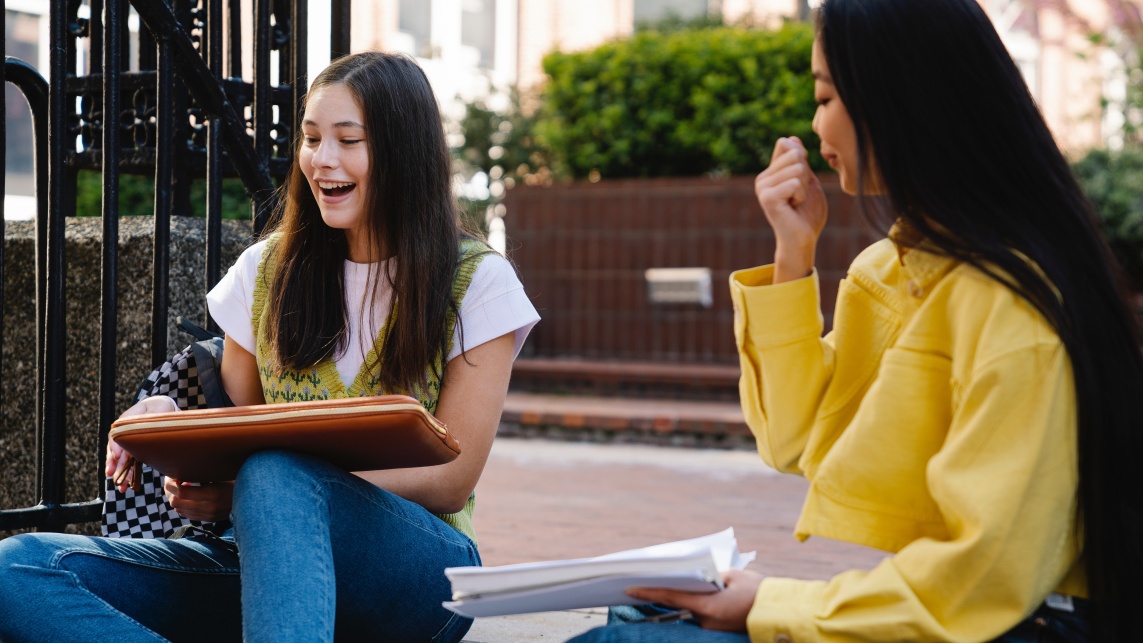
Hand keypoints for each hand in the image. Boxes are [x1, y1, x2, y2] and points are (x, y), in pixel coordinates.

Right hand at [105, 396, 178, 491]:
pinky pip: (128, 464)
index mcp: (124, 424)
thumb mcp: (154, 410)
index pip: (116, 436)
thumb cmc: (158, 409)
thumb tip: (138, 429)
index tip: (118, 456)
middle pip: (115, 451)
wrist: (161, 409)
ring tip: (120, 486)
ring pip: (120, 461)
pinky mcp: (134, 452)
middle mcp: (122, 436)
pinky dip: (128, 474)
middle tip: (111, 474)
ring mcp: (127, 445)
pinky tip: (127, 484)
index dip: (116, 446)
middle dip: (113, 464)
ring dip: (119, 474)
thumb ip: (146, 418)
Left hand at [164, 477, 234, 521]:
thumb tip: (183, 475)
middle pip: (176, 502)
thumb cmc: (237, 479)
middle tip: (172, 479)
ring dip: (175, 498)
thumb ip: (204, 474)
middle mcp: (209, 507)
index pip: (181, 492)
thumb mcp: (222, 474)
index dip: (171, 483)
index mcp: (213, 493)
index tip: (172, 474)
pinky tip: (187, 496)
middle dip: (170, 490)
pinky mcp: (208, 519)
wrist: (253, 498)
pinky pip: (187, 514)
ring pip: (179, 509)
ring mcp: (208, 515)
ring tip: (178, 486)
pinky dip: (182, 505)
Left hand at [625, 569, 764, 631]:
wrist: (778, 612)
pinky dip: (696, 603)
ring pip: (691, 609)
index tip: (630, 589)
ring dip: (685, 598)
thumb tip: (698, 577)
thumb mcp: (732, 575)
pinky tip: (695, 592)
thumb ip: (711, 575)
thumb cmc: (757, 591)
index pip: (671, 597)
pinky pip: (702, 613)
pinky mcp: (719, 628)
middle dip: (663, 594)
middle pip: (679, 604)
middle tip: (642, 584)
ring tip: (673, 583)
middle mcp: (706, 620)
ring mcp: (712, 627)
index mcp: (707, 606)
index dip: (649, 592)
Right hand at [754, 136, 827, 282]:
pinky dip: (801, 195)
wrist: (802, 240)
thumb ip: (800, 161)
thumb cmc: (807, 214)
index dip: (802, 158)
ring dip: (804, 187)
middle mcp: (762, 178)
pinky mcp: (767, 197)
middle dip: (806, 174)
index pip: (787, 144)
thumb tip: (790, 138)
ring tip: (796, 202)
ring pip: (797, 168)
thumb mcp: (807, 181)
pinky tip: (793, 207)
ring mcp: (762, 187)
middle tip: (800, 195)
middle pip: (795, 154)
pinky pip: (794, 182)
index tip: (801, 181)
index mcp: (770, 173)